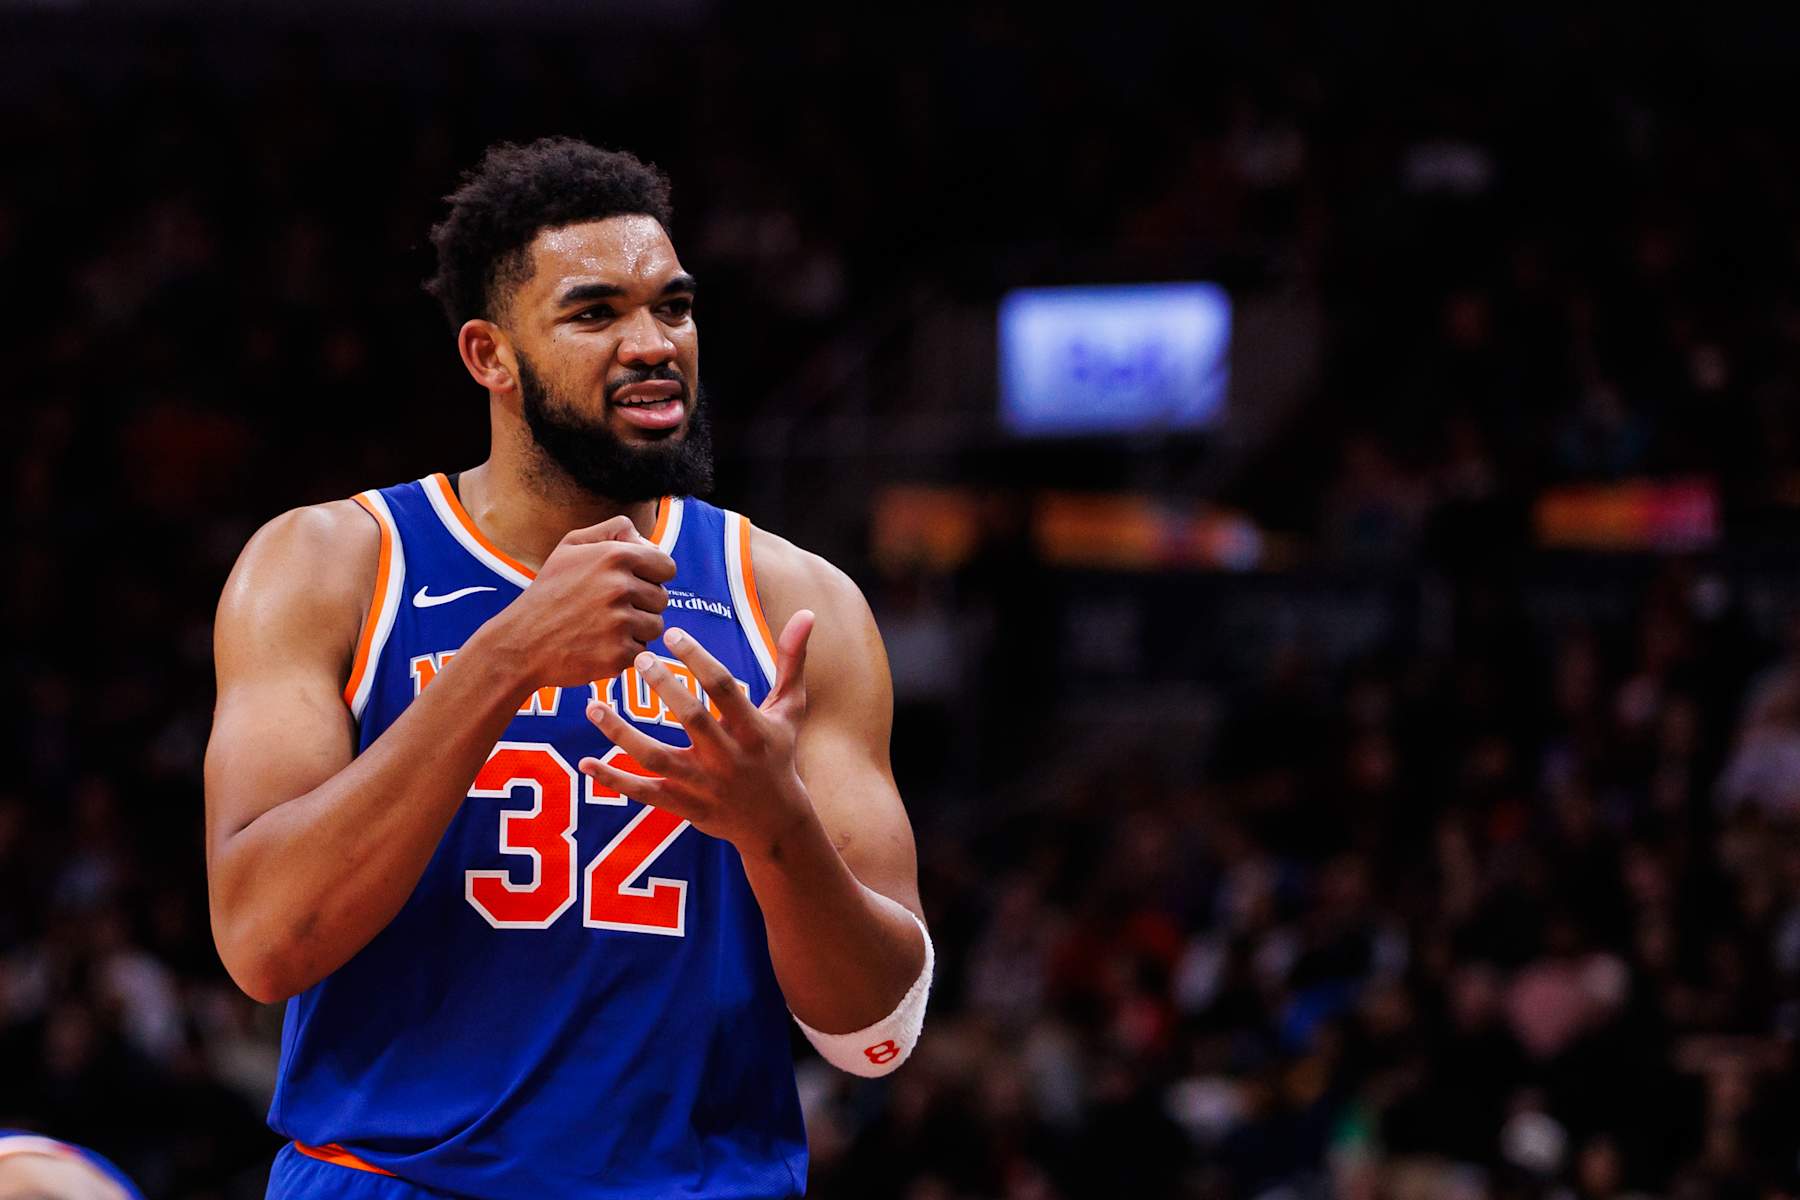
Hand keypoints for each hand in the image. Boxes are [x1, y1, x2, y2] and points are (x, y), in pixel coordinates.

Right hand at [486, 515, 676, 685]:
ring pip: (655, 626)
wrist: (521, 642)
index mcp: (615, 556)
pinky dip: (625, 652)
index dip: (654, 576)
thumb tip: (646, 538)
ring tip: (604, 627)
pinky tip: (599, 645)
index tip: (636, 585)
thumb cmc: (549, 592)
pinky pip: (642, 651)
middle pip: (662, 598)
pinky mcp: (618, 653)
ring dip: (636, 629)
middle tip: (610, 609)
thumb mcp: (571, 547)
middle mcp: (620, 586)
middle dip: (642, 604)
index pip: (667, 566)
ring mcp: (620, 622)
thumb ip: (612, 530)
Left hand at [579, 609, 816, 852]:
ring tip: (593, 706)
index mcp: (753, 729)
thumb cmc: (779, 755)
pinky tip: (585, 763)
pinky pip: (644, 793)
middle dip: (664, 688)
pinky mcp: (683, 806)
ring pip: (656, 758)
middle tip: (637, 657)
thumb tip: (806, 613)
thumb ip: (791, 661)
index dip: (699, 658)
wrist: (775, 824)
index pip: (725, 688)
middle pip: (692, 719)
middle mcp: (728, 758)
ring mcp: (703, 785)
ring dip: (621, 734)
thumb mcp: (790, 710)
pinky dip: (614, 781)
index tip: (673, 634)